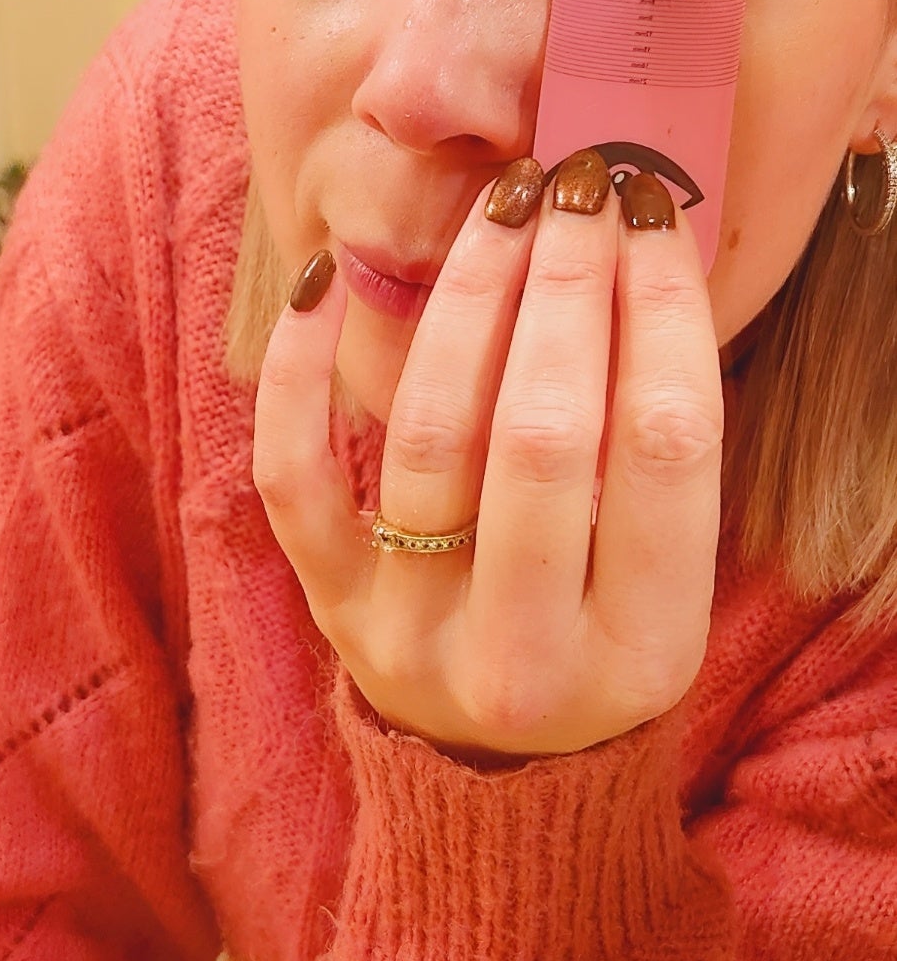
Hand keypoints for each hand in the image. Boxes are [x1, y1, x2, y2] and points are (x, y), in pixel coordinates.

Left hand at [252, 155, 724, 760]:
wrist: (502, 772)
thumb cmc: (601, 631)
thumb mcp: (665, 575)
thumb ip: (655, 447)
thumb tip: (634, 245)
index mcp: (644, 649)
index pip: (666, 447)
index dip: (663, 310)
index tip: (655, 214)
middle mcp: (525, 656)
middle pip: (546, 436)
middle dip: (567, 289)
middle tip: (579, 188)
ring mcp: (413, 633)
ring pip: (432, 437)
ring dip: (470, 300)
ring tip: (504, 211)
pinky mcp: (330, 608)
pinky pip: (293, 476)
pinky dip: (296, 373)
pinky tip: (324, 276)